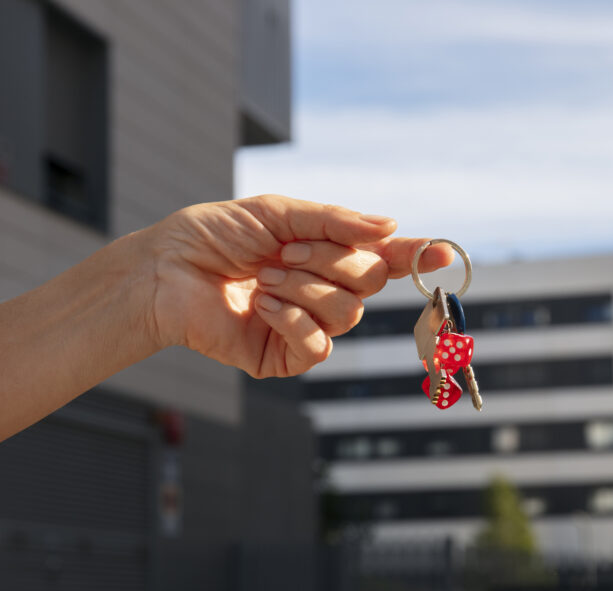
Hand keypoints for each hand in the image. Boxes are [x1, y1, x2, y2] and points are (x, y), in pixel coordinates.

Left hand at [145, 194, 453, 377]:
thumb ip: (337, 220)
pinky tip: (259, 305)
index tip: (444, 251)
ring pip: (347, 312)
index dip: (417, 255)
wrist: (168, 269)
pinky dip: (290, 318)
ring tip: (263, 276)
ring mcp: (309, 326)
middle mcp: (326, 290)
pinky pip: (319, 345)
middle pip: (371, 281)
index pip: (385, 258)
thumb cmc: (217, 235)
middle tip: (282, 251)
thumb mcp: (280, 212)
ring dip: (302, 287)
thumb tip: (392, 228)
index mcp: (328, 254)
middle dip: (327, 259)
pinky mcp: (286, 357)